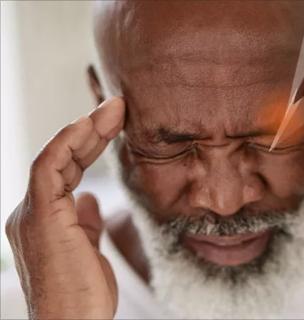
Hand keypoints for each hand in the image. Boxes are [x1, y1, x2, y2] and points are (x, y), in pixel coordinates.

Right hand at [5, 98, 124, 318]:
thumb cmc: (83, 296)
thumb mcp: (89, 251)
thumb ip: (86, 223)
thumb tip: (88, 198)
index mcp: (45, 218)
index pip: (67, 170)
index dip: (91, 145)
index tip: (116, 124)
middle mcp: (31, 211)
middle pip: (62, 159)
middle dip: (91, 130)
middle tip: (118, 107)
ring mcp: (31, 213)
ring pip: (54, 157)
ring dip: (85, 129)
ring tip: (114, 109)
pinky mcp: (39, 217)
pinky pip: (48, 168)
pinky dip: (67, 142)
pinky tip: (88, 126)